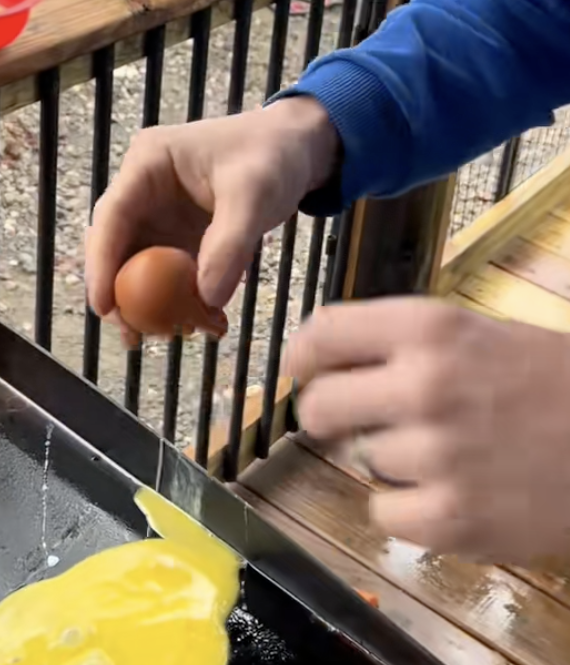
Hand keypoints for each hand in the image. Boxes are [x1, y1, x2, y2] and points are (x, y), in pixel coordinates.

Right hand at [86, 96, 337, 344]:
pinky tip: (203, 321)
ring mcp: (159, 214)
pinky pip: (168, 273)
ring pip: (138, 265)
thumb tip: (206, 299)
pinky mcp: (178, 235)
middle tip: (135, 334)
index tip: (104, 306)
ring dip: (150, 303)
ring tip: (172, 335)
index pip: (112, 216)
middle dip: (120, 292)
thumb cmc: (273, 155)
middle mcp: (143, 189)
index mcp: (148, 163)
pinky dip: (179, 298)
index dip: (102, 263)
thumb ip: (230, 244)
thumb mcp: (254, 193)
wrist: (297, 148)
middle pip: (115, 246)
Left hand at [282, 297, 569, 564]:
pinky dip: (408, 510)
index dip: (302, 354)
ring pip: (361, 460)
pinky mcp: (454, 520)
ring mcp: (437, 455)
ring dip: (390, 460)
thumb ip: (400, 341)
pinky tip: (447, 492)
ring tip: (445, 451)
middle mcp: (424, 384)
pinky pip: (384, 515)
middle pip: (317, 405)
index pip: (322, 332)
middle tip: (353, 418)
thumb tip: (321, 357)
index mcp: (428, 326)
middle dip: (327, 414)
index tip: (302, 369)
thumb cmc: (548, 378)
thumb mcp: (474, 331)